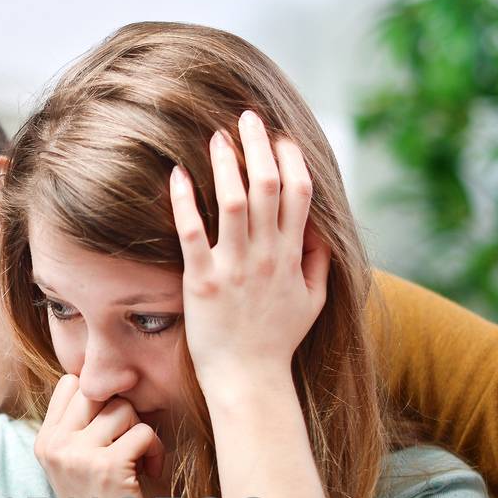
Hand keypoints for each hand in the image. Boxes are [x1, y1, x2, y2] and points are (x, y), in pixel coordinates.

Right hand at [33, 374, 164, 497]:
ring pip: (123, 408)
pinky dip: (155, 451)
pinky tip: (149, 472)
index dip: (100, 397)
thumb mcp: (79, 464)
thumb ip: (84, 426)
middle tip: (129, 443)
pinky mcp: (108, 466)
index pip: (71, 384)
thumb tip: (114, 378)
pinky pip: (143, 432)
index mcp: (45, 440)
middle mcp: (55, 443)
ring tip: (139, 461)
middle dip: (122, 412)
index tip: (114, 426)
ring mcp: (79, 454)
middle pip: (97, 390)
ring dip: (141, 432)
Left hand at [169, 110, 329, 394]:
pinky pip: (192, 233)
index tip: (280, 136)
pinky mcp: (203, 282)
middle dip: (258, 146)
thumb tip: (319, 227)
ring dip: (226, 164)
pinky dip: (185, 202)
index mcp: (292, 257)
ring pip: (234, 202)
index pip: (299, 194)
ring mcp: (234, 268)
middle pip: (268, 187)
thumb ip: (318, 261)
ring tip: (217, 135)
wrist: (248, 380)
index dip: (291, 160)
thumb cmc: (277, 342)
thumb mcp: (313, 302)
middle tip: (247, 117)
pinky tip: (178, 174)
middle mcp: (266, 257)